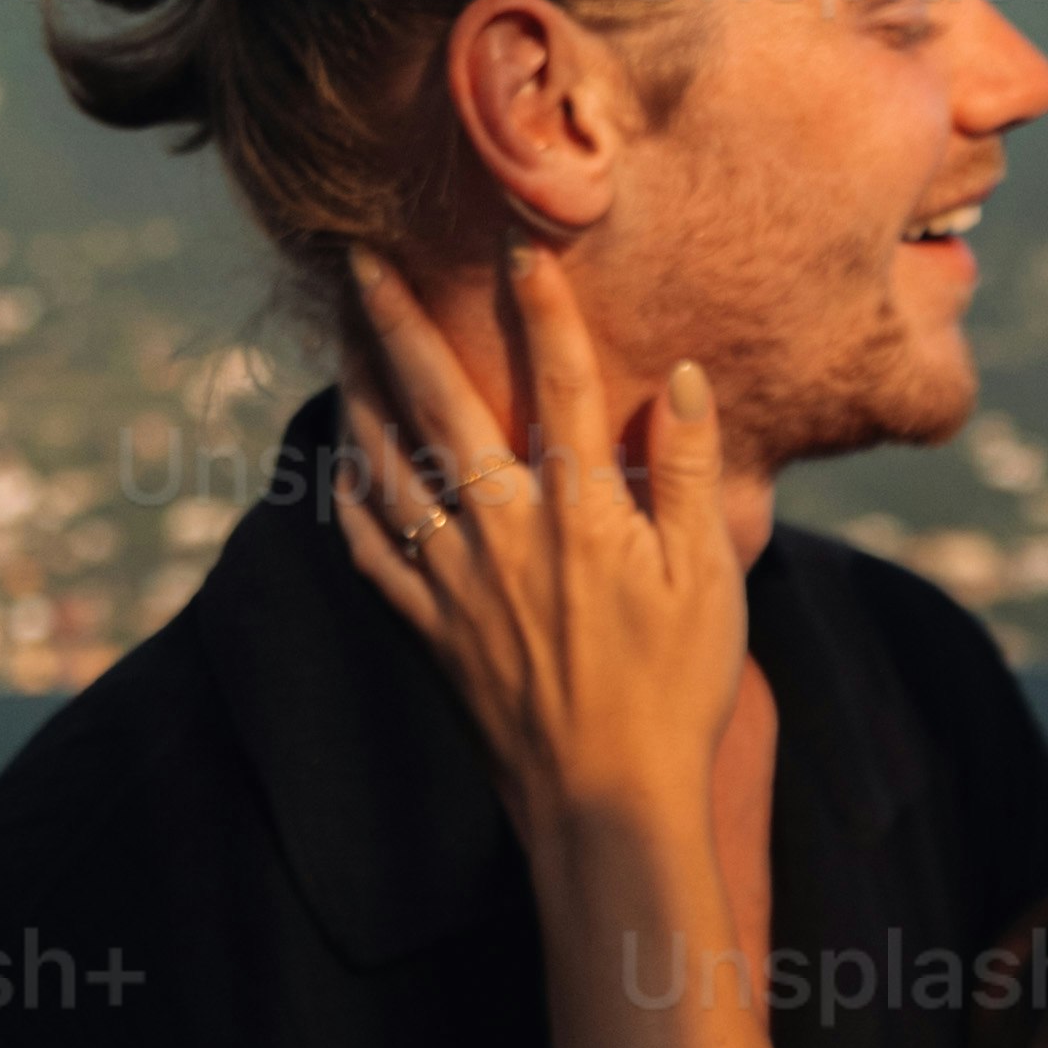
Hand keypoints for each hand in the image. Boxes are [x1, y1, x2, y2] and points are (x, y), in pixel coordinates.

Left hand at [338, 248, 747, 855]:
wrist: (606, 806)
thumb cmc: (677, 691)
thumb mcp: (712, 578)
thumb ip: (693, 472)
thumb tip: (682, 377)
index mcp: (583, 513)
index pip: (560, 383)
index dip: (541, 306)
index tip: (516, 241)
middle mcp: (506, 532)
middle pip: (440, 404)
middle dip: (397, 321)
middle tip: (358, 257)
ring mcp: (456, 582)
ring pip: (385, 464)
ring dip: (355, 390)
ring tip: (334, 335)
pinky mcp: (428, 629)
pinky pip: (370, 550)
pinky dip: (347, 497)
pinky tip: (338, 461)